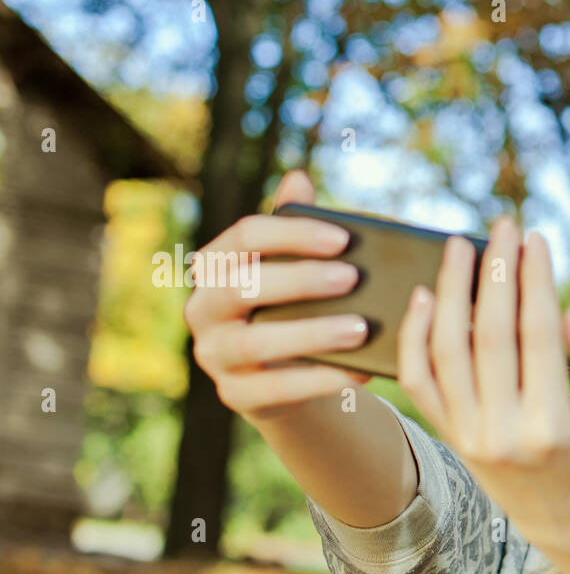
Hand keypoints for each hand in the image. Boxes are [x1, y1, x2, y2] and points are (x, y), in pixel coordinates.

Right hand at [182, 169, 373, 425]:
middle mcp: (202, 308)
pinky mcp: (234, 395)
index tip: (343, 238)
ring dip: (312, 334)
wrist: (282, 376)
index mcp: (215, 266)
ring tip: (361, 330)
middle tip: (354, 278)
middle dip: (301, 280)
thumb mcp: (290, 268)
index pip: (244, 237)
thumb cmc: (287, 308)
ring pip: (256, 342)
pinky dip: (318, 380)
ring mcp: (213, 354)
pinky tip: (357, 372)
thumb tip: (298, 178)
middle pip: (243, 286)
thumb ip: (293, 228)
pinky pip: (275, 388)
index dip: (293, 235)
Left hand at [396, 216, 569, 558]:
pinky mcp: (449, 436)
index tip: (536, 238)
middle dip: (496, 272)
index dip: (535, 280)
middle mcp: (501, 433)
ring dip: (449, 291)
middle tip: (503, 225)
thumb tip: (567, 309)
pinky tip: (424, 296)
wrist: (565, 523)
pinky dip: (414, 337)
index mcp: (551, 428)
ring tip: (459, 246)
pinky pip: (418, 381)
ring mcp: (468, 437)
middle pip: (488, 335)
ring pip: (445, 352)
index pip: (537, 336)